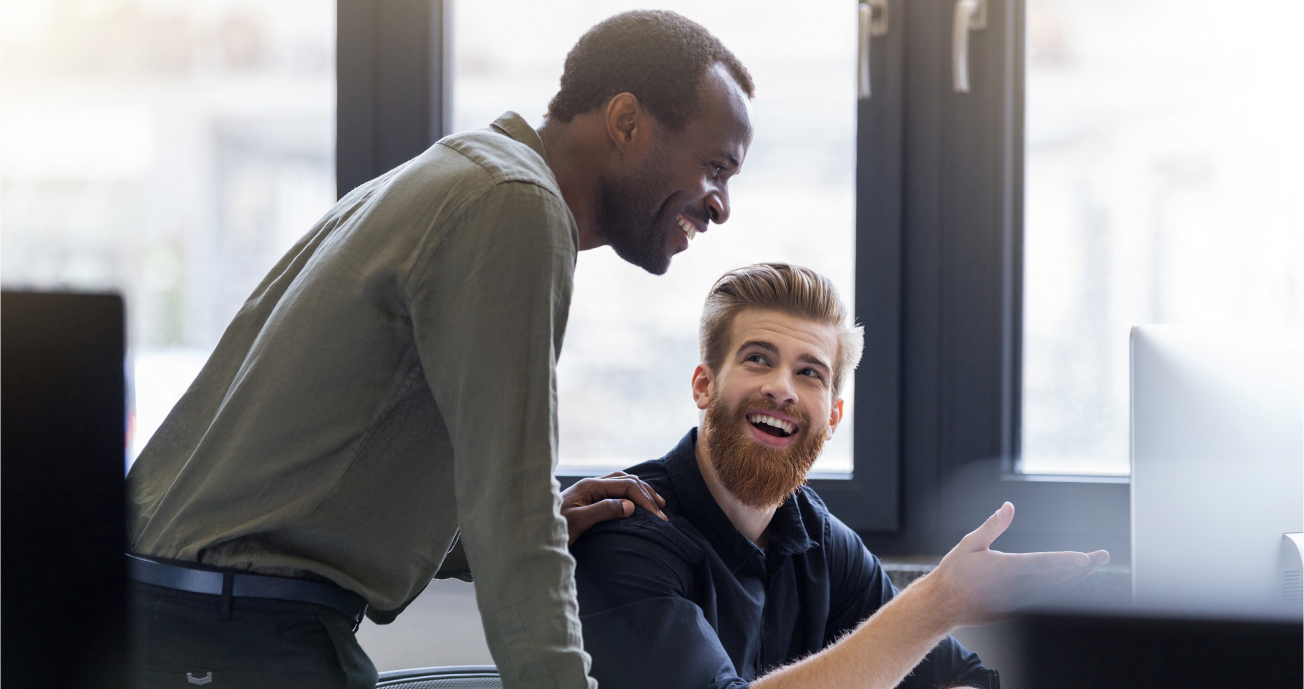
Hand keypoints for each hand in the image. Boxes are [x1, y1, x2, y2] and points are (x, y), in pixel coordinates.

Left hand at [560, 471, 667, 544]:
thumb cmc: (553, 528)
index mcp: (590, 486)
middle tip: (662, 514)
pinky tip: (637, 501)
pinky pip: (616, 489)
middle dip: (647, 495)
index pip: (626, 485)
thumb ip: (604, 510)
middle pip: (627, 480)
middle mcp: (592, 484)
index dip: (644, 499)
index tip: (657, 516)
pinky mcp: (590, 498)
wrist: (533, 530)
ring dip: (642, 491)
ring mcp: (591, 489)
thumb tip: (631, 505)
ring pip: (623, 482)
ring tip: (658, 503)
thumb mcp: (579, 522)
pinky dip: (631, 493)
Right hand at [926, 502, 1108, 627]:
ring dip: (1076, 580)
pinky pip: (1044, 601)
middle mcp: (1014, 588)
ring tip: (1091, 567)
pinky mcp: (1016, 612)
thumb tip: (1008, 507)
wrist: (942, 605)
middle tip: (1101, 556)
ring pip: (1054, 592)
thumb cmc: (954, 573)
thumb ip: (992, 526)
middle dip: (1082, 568)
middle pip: (1056, 579)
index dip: (1065, 561)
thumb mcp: (969, 544)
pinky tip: (1071, 583)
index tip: (1084, 558)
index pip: (1041, 564)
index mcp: (1003, 569)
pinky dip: (1061, 592)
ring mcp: (1017, 603)